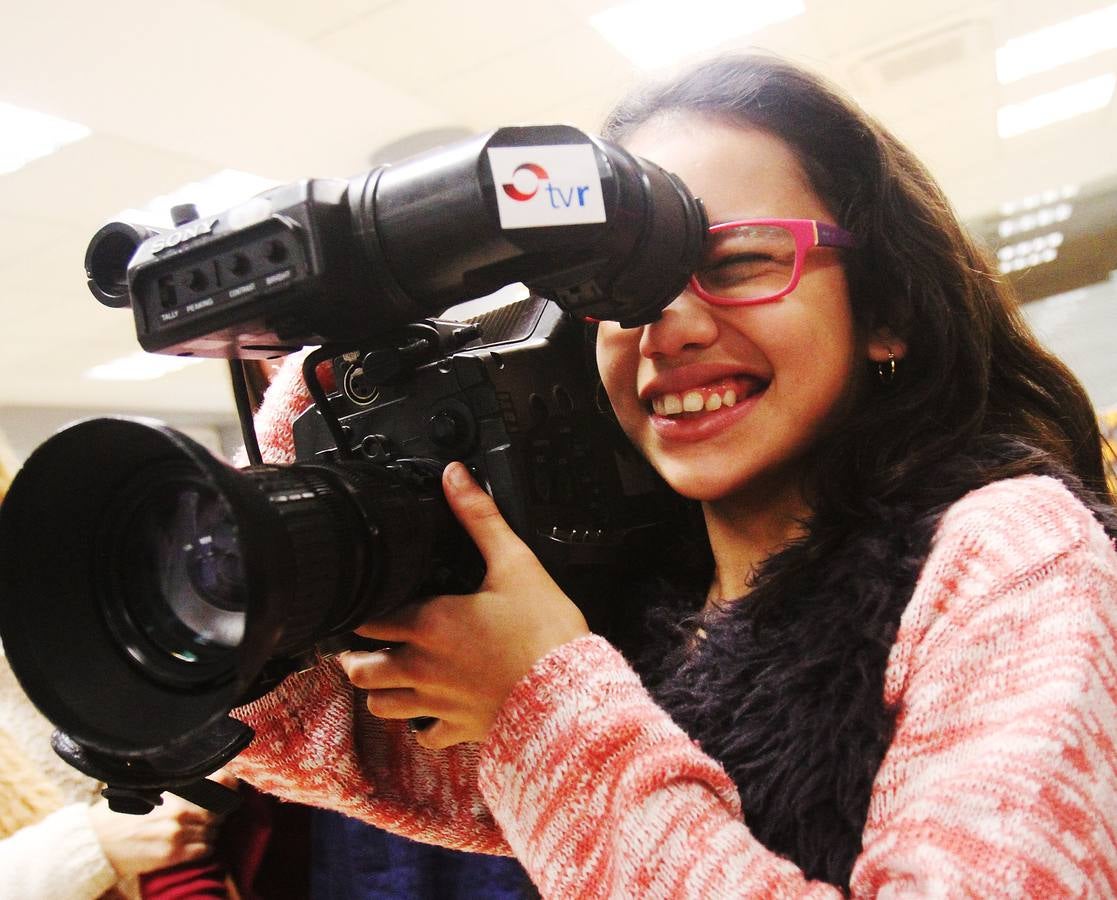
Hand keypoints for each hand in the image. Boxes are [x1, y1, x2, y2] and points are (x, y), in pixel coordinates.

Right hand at [89, 768, 237, 876]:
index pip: (220, 781)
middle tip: (206, 818)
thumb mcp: (147, 787)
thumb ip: (174, 783)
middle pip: (219, 812)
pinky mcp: (172, 854)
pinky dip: (204, 848)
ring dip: (209, 833)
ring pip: (213, 832)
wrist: (97, 842)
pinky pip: (205, 850)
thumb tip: (198, 773)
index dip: (230, 786)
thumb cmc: (121, 814)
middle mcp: (180, 809)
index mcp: (176, 789)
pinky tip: (192, 846)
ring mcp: (177, 832)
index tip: (231, 790)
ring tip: (194, 832)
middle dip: (216, 815)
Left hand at [340, 462, 589, 748]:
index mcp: (430, 623)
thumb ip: (479, 518)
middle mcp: (423, 666)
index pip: (368, 617)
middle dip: (354, 656)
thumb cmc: (544, 632)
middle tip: (360, 643)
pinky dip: (420, 725)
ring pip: (381, 705)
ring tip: (382, 676)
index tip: (360, 601)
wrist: (568, 695)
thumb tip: (453, 476)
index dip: (358, 609)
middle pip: (361, 668)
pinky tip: (428, 712)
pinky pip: (425, 736)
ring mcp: (438, 702)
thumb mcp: (516, 563)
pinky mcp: (460, 728)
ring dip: (377, 690)